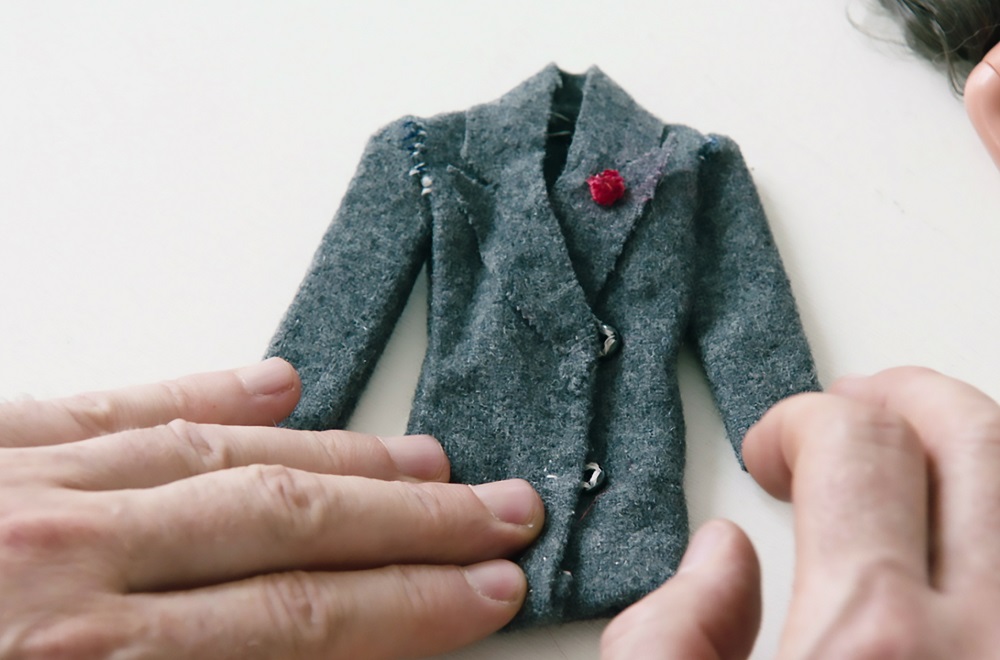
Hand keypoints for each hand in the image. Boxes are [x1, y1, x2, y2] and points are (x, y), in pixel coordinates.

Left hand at [0, 358, 543, 658]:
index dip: (412, 604)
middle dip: (411, 521)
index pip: (300, 621)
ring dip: (338, 457)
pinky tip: (277, 385)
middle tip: (496, 511)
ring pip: (220, 455)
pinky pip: (112, 405)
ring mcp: (19, 492)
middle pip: (286, 524)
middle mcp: (61, 565)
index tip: (486, 589)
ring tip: (422, 462)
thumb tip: (328, 652)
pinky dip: (205, 392)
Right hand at [601, 367, 999, 657]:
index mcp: (870, 641)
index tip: (774, 451)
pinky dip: (992, 510)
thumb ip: (668, 639)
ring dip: (962, 445)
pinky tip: (954, 526)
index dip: (799, 422)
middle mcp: (987, 640)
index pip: (856, 446)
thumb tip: (722, 558)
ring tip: (911, 455)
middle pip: (971, 437)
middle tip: (855, 412)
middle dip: (898, 401)